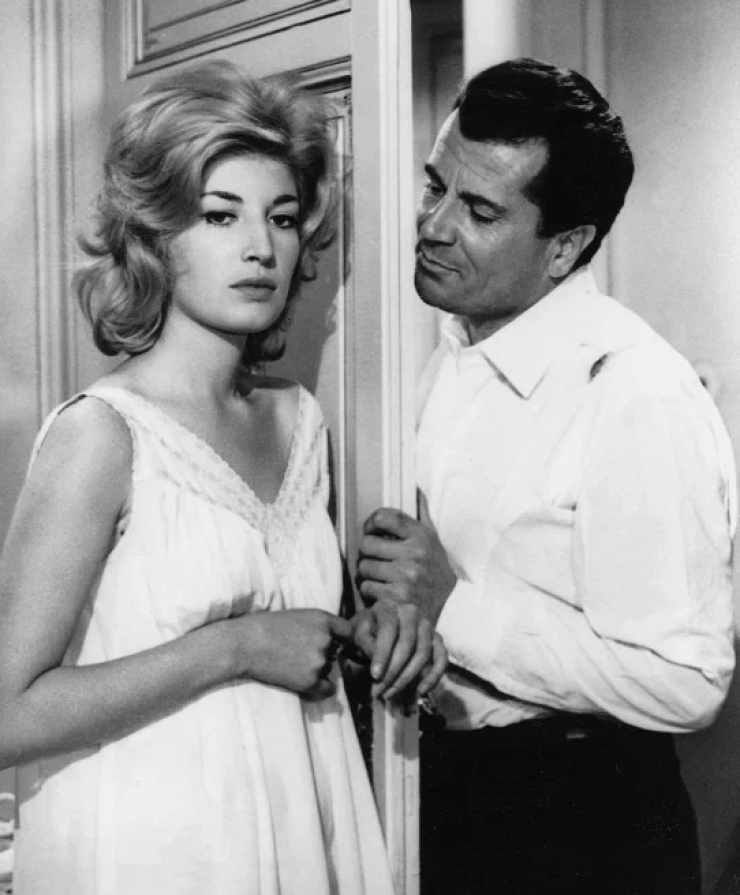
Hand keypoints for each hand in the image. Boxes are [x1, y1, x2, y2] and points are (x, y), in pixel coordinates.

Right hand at [230, 608, 352, 699]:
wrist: (244, 644)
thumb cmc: (264, 626)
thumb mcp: (297, 615)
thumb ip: (317, 625)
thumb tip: (333, 639)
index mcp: (323, 619)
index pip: (348, 632)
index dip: (343, 639)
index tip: (338, 645)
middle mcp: (326, 639)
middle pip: (336, 652)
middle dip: (325, 654)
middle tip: (300, 654)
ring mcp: (319, 661)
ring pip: (329, 669)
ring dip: (317, 670)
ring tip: (291, 664)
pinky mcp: (310, 681)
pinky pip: (327, 689)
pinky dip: (320, 689)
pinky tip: (306, 683)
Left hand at [351, 599, 447, 700]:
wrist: (380, 628)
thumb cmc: (367, 630)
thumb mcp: (358, 632)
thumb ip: (363, 641)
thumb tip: (370, 655)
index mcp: (389, 607)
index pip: (389, 629)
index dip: (382, 654)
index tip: (375, 676)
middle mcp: (411, 613)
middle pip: (407, 643)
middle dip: (394, 671)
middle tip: (380, 690)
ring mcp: (426, 625)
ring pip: (423, 653)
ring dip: (408, 678)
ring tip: (391, 694)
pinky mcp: (437, 639)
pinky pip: (441, 658)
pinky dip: (433, 676)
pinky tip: (420, 691)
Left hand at [357, 492, 456, 625]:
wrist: (452, 608)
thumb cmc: (436, 571)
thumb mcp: (434, 540)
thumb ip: (423, 514)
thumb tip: (416, 488)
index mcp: (421, 536)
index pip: (384, 517)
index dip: (371, 523)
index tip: (371, 531)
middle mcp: (415, 554)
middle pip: (367, 544)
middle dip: (368, 553)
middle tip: (375, 558)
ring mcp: (406, 576)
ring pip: (363, 567)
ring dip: (367, 574)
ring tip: (380, 576)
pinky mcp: (398, 596)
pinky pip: (367, 587)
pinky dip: (370, 591)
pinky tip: (383, 591)